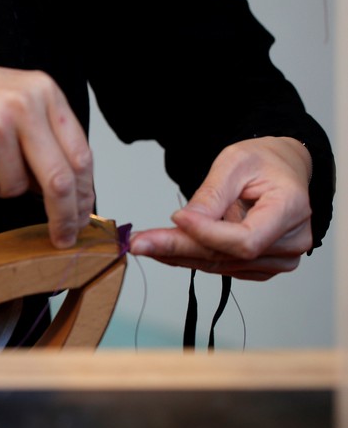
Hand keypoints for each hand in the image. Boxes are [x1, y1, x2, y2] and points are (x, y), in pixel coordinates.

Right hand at [0, 58, 94, 247]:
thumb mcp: (12, 99)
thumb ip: (43, 134)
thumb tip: (67, 188)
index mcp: (43, 91)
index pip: (79, 154)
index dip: (85, 193)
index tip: (83, 216)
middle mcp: (24, 104)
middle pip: (59, 179)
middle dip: (64, 216)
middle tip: (63, 237)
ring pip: (16, 188)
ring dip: (0, 186)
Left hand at [129, 137, 312, 280]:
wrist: (280, 169)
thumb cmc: (263, 161)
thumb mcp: (234, 163)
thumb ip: (212, 195)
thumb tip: (184, 221)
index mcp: (290, 209)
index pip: (245, 240)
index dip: (206, 233)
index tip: (174, 217)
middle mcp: (290, 242)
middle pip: (225, 255)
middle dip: (176, 247)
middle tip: (137, 242)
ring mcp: (277, 259)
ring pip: (217, 264)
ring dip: (176, 254)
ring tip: (143, 242)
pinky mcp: (259, 266)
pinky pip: (219, 265)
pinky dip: (188, 256)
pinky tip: (163, 247)